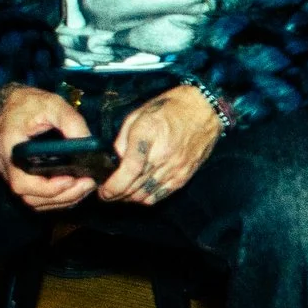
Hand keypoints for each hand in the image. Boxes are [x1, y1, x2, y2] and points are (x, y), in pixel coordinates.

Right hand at [0, 84, 97, 212]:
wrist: (9, 102)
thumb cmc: (29, 103)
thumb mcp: (52, 104)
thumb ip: (71, 122)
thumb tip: (90, 145)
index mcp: (9, 147)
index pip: (22, 182)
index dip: (48, 188)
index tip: (72, 179)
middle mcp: (5, 165)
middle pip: (29, 196)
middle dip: (62, 195)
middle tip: (87, 183)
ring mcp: (9, 173)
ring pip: (33, 200)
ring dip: (61, 199)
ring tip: (84, 185)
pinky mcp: (18, 176)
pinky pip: (35, 196)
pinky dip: (55, 197)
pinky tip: (73, 187)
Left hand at [98, 86, 221, 206]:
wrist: (204, 110)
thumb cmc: (170, 108)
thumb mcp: (138, 115)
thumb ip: (123, 139)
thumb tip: (115, 161)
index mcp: (148, 136)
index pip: (128, 171)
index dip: (112, 186)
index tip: (103, 191)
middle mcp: (163, 156)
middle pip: (134, 187)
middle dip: (116, 195)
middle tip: (106, 193)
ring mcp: (175, 169)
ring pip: (146, 195)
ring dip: (130, 198)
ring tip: (121, 194)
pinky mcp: (184, 176)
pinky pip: (161, 195)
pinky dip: (147, 199)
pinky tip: (139, 194)